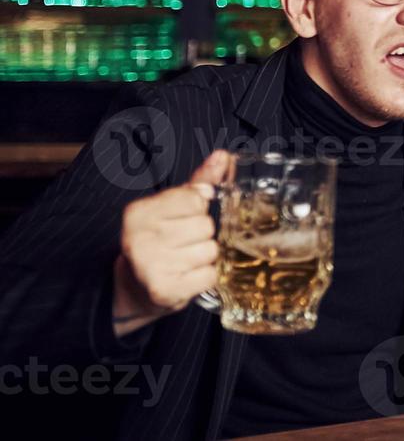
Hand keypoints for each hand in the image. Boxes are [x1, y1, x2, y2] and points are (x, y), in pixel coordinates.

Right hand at [113, 149, 229, 335]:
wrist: (136, 287)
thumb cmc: (161, 240)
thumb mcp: (174, 206)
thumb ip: (199, 181)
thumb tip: (223, 156)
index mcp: (139, 211)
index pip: (195, 198)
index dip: (198, 209)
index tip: (183, 219)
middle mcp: (138, 237)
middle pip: (205, 225)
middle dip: (203, 235)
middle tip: (184, 243)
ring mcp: (149, 266)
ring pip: (210, 251)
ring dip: (206, 257)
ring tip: (186, 260)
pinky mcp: (163, 291)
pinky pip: (210, 276)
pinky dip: (206, 277)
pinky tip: (188, 277)